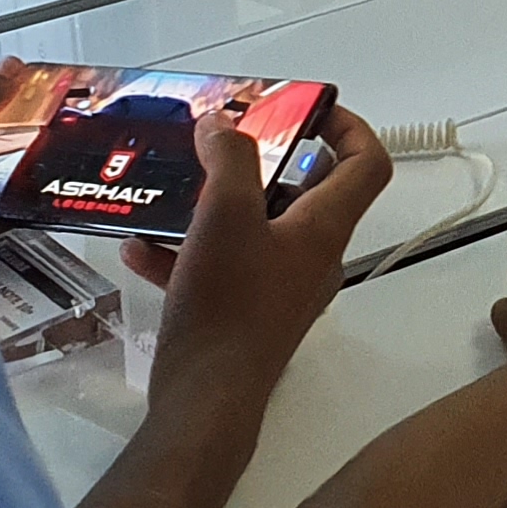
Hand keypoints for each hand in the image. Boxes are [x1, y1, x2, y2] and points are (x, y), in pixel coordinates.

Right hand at [122, 105, 390, 383]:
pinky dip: (188, 253)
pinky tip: (141, 250)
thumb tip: (224, 125)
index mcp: (324, 228)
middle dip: (260, 163)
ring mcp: (281, 290)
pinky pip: (223, 269)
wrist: (206, 400)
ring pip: (256, 230)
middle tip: (220, 145)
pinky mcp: (248, 316)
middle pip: (304, 194)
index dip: (348, 126)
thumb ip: (229, 160)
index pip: (366, 164)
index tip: (308, 108)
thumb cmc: (228, 305)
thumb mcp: (225, 215)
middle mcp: (312, 257)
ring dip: (215, 207)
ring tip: (174, 191)